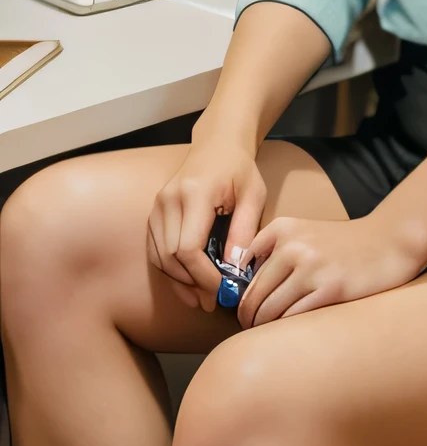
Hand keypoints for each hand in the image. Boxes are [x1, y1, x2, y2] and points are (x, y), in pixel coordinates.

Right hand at [148, 139, 266, 313]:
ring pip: (159, 257)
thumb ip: (244, 230)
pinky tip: (188, 282)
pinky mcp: (154, 212)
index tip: (221, 290)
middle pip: (170, 257)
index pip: (188, 248)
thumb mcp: (253, 195)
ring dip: (179, 281)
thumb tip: (235, 269)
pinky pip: (156, 249)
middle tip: (213, 301)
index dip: (202, 276)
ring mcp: (158, 205)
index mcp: (195, 194)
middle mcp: (169, 200)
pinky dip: (170, 270)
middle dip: (191, 283)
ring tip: (202, 297)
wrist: (217, 144)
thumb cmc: (240, 169)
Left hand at [237, 214, 420, 327]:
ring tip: (267, 334)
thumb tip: (242, 288)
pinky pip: (293, 317)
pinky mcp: (330, 289)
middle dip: (247, 318)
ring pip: (269, 310)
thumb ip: (273, 251)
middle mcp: (293, 246)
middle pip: (253, 294)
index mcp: (282, 229)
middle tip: (249, 329)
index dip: (238, 292)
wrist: (388, 241)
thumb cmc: (343, 244)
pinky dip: (286, 329)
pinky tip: (289, 333)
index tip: (240, 306)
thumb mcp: (304, 233)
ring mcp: (311, 268)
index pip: (243, 268)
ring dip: (263, 328)